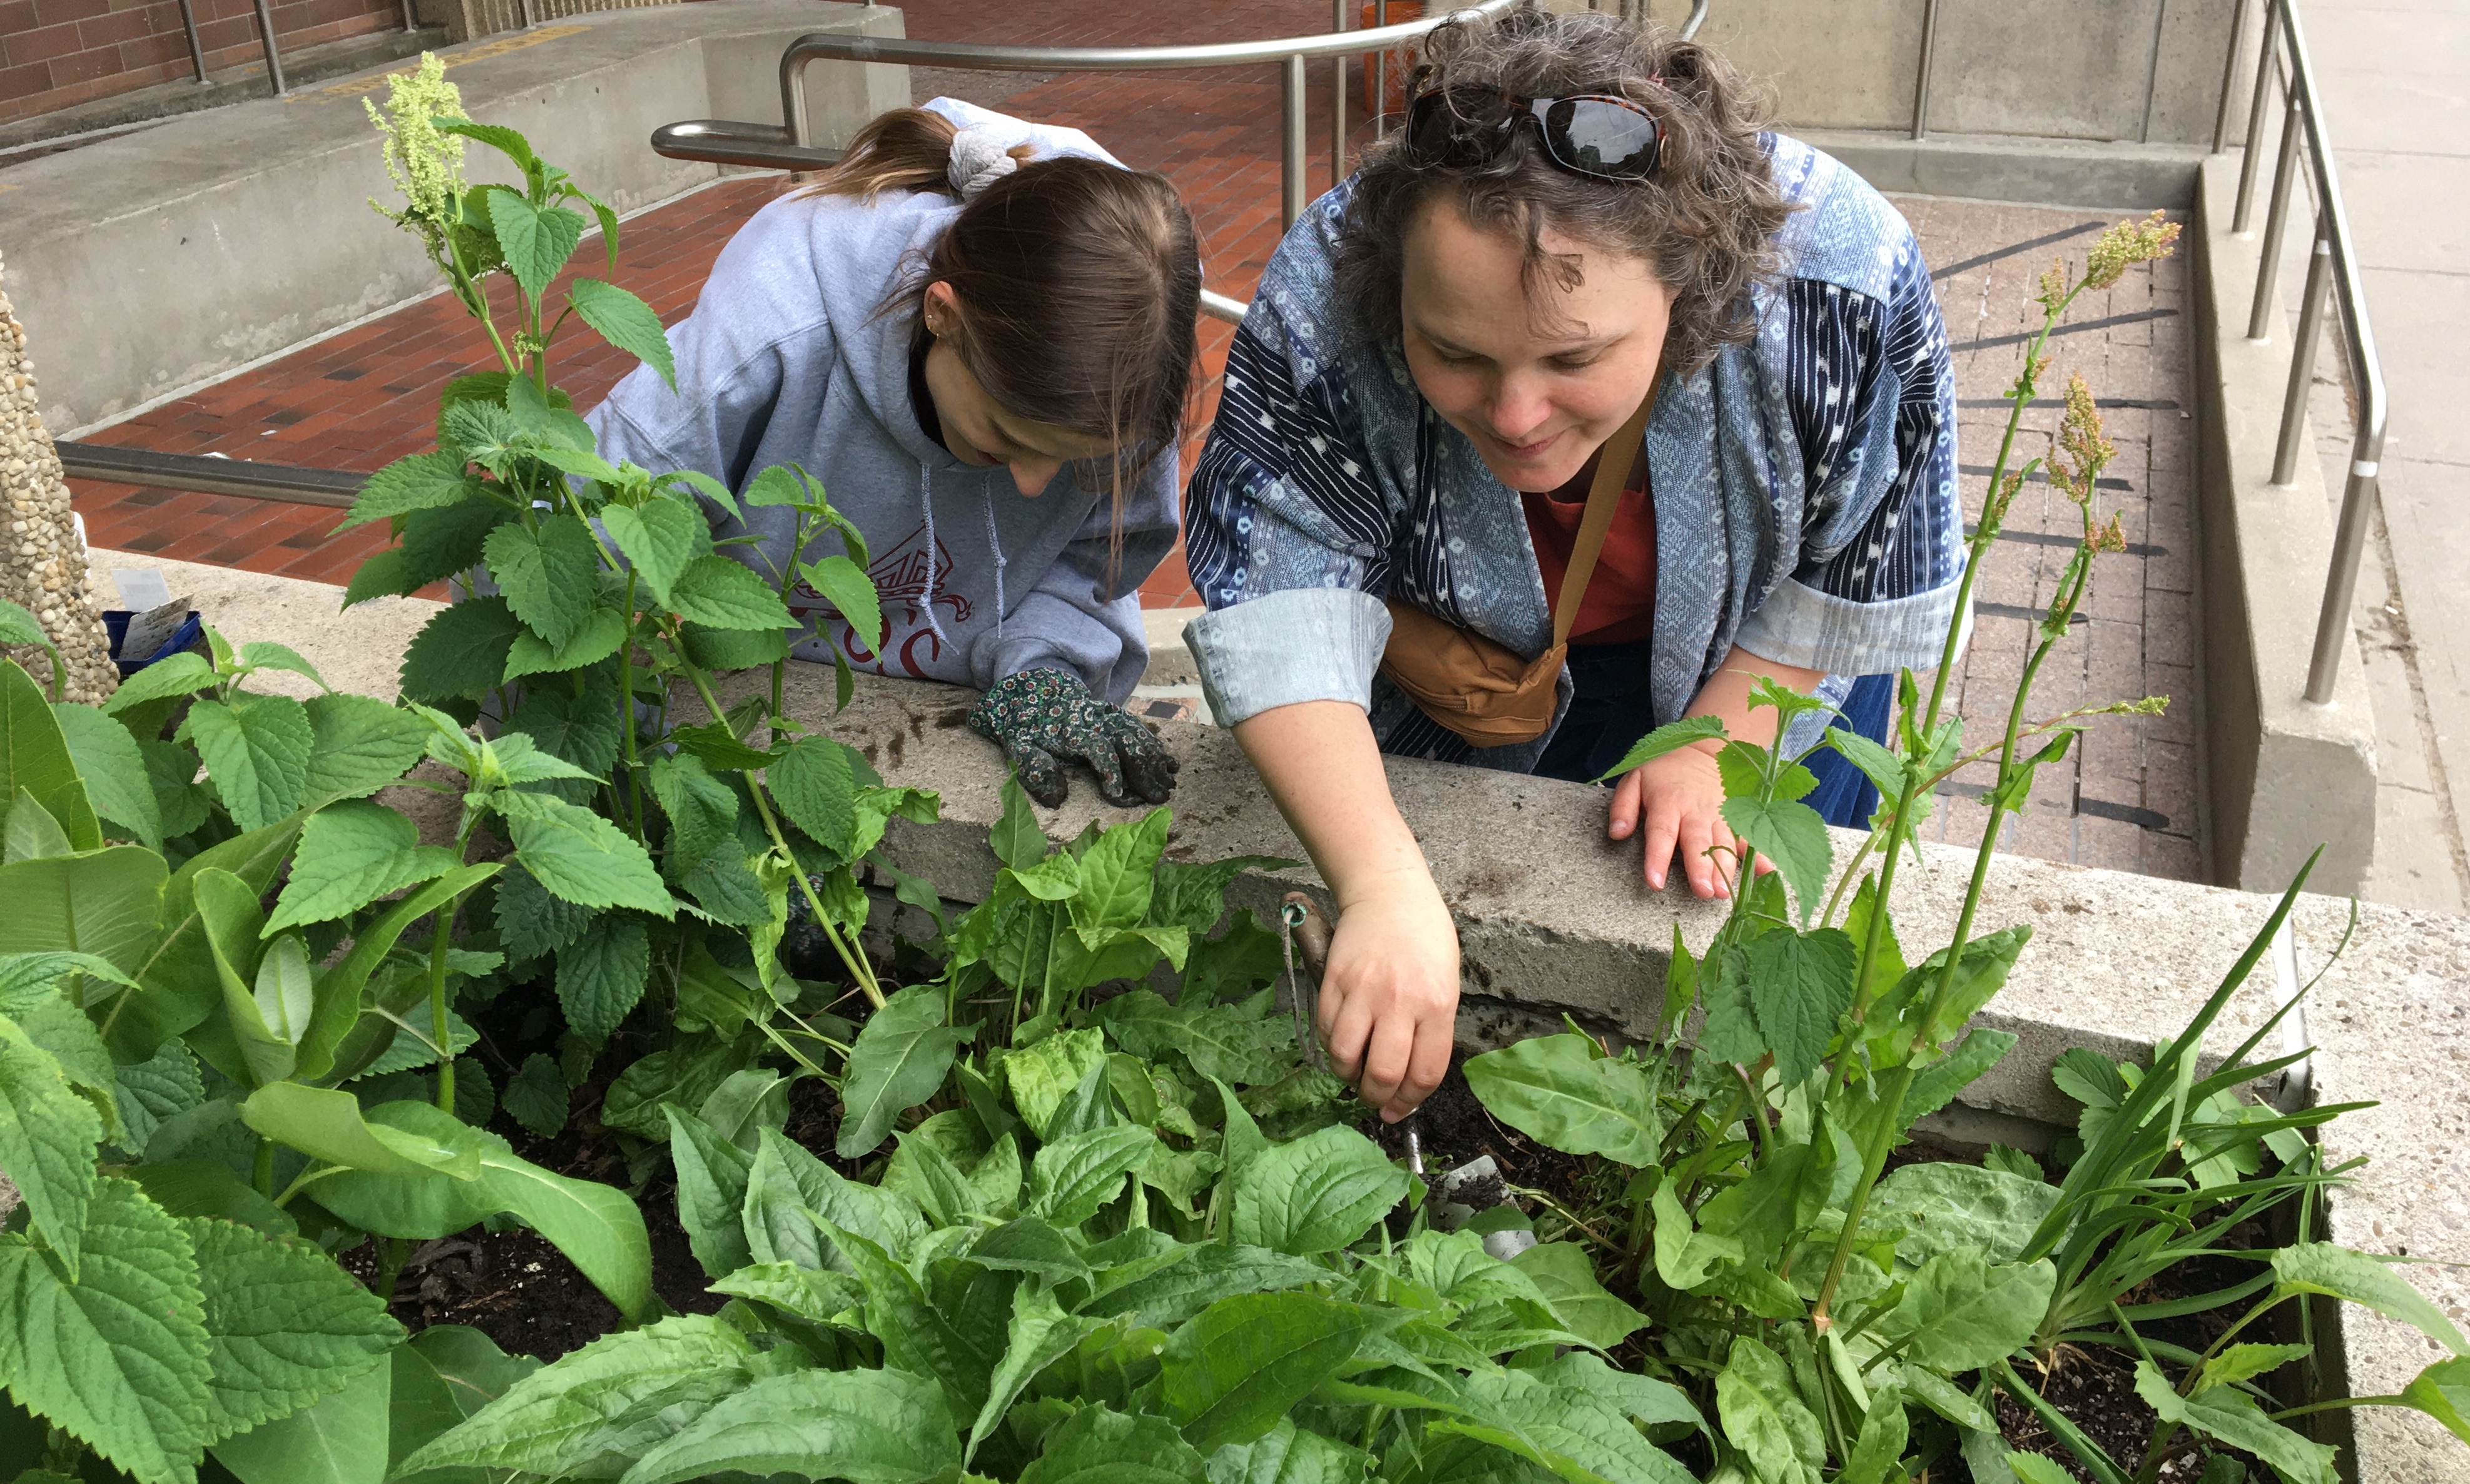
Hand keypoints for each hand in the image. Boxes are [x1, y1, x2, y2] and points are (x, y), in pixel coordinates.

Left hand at [967, 667, 1179, 807]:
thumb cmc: (1027, 726)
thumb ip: (1035, 770)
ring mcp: (1109, 715)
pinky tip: (1170, 764)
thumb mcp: (1019, 747)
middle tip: (1159, 797)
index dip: (1110, 772)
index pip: (1097, 749)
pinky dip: (1157, 747)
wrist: (1035, 688)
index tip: (1119, 795)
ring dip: (1156, 761)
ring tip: (1169, 784)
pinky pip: (1141, 730)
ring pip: (1139, 736)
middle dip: (1145, 771)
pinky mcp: (1117, 715)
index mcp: (1071, 730)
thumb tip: (1057, 798)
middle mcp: (1095, 720)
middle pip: (1126, 742)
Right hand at [1316, 873, 1458, 1120]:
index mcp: (1436, 1004)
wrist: (1389, 893)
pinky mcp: (1334, 980)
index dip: (1409, 1102)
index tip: (1399, 1111)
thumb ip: (1432, 1030)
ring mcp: (1363, 990)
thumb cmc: (1424, 939)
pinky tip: (1342, 1044)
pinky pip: (1327, 1029)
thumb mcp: (1446, 984)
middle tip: (1374, 1099)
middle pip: (1383, 1073)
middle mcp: (1400, 1000)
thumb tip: (1410, 1079)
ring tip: (1354, 1072)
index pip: (1424, 1073)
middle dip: (1376, 1098)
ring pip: (1346, 1057)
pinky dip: (1332, 1046)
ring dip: (1348, 1075)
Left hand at [1608, 741, 1750, 897]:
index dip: (1657, 858)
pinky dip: (1760, 854)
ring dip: (1725, 868)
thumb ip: (1623, 807)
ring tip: (1724, 892)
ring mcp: (1720, 814)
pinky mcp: (1738, 817)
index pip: (1661, 833)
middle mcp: (1696, 811)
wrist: (1704, 748)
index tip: (1655, 882)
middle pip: (1698, 841)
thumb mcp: (1635, 778)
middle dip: (1701, 867)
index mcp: (1668, 802)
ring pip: (1724, 843)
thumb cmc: (1664, 770)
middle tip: (1703, 892)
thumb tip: (1616, 834)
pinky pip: (1748, 837)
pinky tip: (1767, 872)